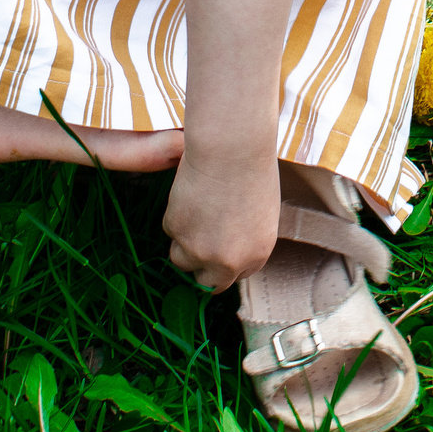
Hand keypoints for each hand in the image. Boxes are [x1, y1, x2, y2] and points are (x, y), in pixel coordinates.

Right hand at [162, 149, 280, 290]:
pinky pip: (171, 232)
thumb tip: (229, 245)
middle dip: (201, 266)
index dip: (223, 263)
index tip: (216, 251)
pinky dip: (176, 217)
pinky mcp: (177, 231)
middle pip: (207, 282)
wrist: (233, 149)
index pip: (234, 277)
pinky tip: (190, 194)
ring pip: (181, 260)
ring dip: (183, 244)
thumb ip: (245, 237)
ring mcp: (200, 250)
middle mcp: (228, 261)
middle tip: (198, 244)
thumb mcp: (261, 212)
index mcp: (257, 255)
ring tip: (195, 213)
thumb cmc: (253, 168)